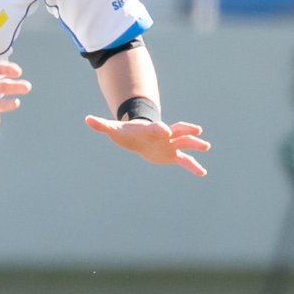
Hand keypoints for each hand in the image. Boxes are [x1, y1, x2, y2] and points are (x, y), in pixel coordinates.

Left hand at [83, 114, 210, 176]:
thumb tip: (86, 119)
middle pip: (177, 130)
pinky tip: (202, 173)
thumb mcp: (114, 130)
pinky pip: (185, 160)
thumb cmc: (126, 133)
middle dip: (185, 130)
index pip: (156, 127)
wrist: (138, 137)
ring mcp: (170, 144)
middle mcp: (163, 135)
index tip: (164, 130)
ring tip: (206, 146)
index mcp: (150, 129)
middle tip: (197, 130)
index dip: (159, 128)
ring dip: (195, 144)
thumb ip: (102, 125)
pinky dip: (193, 166)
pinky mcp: (172, 155)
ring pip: (185, 143)